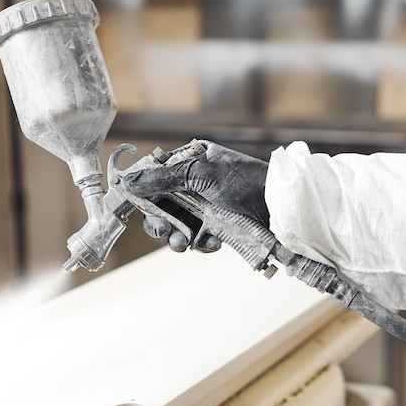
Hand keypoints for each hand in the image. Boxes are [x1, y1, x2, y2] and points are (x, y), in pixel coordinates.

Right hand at [122, 140, 268, 251]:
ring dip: (176, 237)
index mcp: (190, 161)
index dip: (142, 194)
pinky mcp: (218, 226)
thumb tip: (126, 181)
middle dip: (158, 221)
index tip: (132, 208)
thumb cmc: (242, 181)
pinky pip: (197, 238)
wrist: (279, 207)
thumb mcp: (199, 173)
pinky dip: (201, 243)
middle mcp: (195, 183)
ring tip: (183, 244)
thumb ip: (162, 178)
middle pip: (161, 205)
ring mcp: (206, 206)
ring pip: (176, 225)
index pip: (154, 177)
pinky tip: (213, 242)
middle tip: (163, 231)